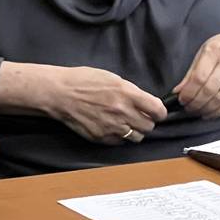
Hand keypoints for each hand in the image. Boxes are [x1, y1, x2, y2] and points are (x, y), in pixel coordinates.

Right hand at [44, 66, 167, 144]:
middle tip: (139, 116)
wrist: (60, 94)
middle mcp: (122, 112)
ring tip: (125, 122)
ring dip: (134, 130)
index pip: (158, 110)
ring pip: (137, 137)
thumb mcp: (111, 77)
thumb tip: (144, 101)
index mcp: (127, 93)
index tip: (156, 111)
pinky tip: (112, 127)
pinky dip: (120, 137)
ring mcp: (112, 127)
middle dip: (147, 121)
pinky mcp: (102, 138)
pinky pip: (120, 142)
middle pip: (149, 126)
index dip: (159, 111)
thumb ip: (130, 91)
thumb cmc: (82, 81)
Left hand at [174, 23, 219, 118]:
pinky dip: (219, 112)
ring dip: (206, 109)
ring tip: (197, 111)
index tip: (182, 99)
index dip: (189, 92)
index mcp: (215, 51)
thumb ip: (191, 72)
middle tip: (188, 107)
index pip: (199, 77)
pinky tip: (210, 113)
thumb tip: (178, 91)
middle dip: (196, 103)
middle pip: (210, 90)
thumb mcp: (204, 52)